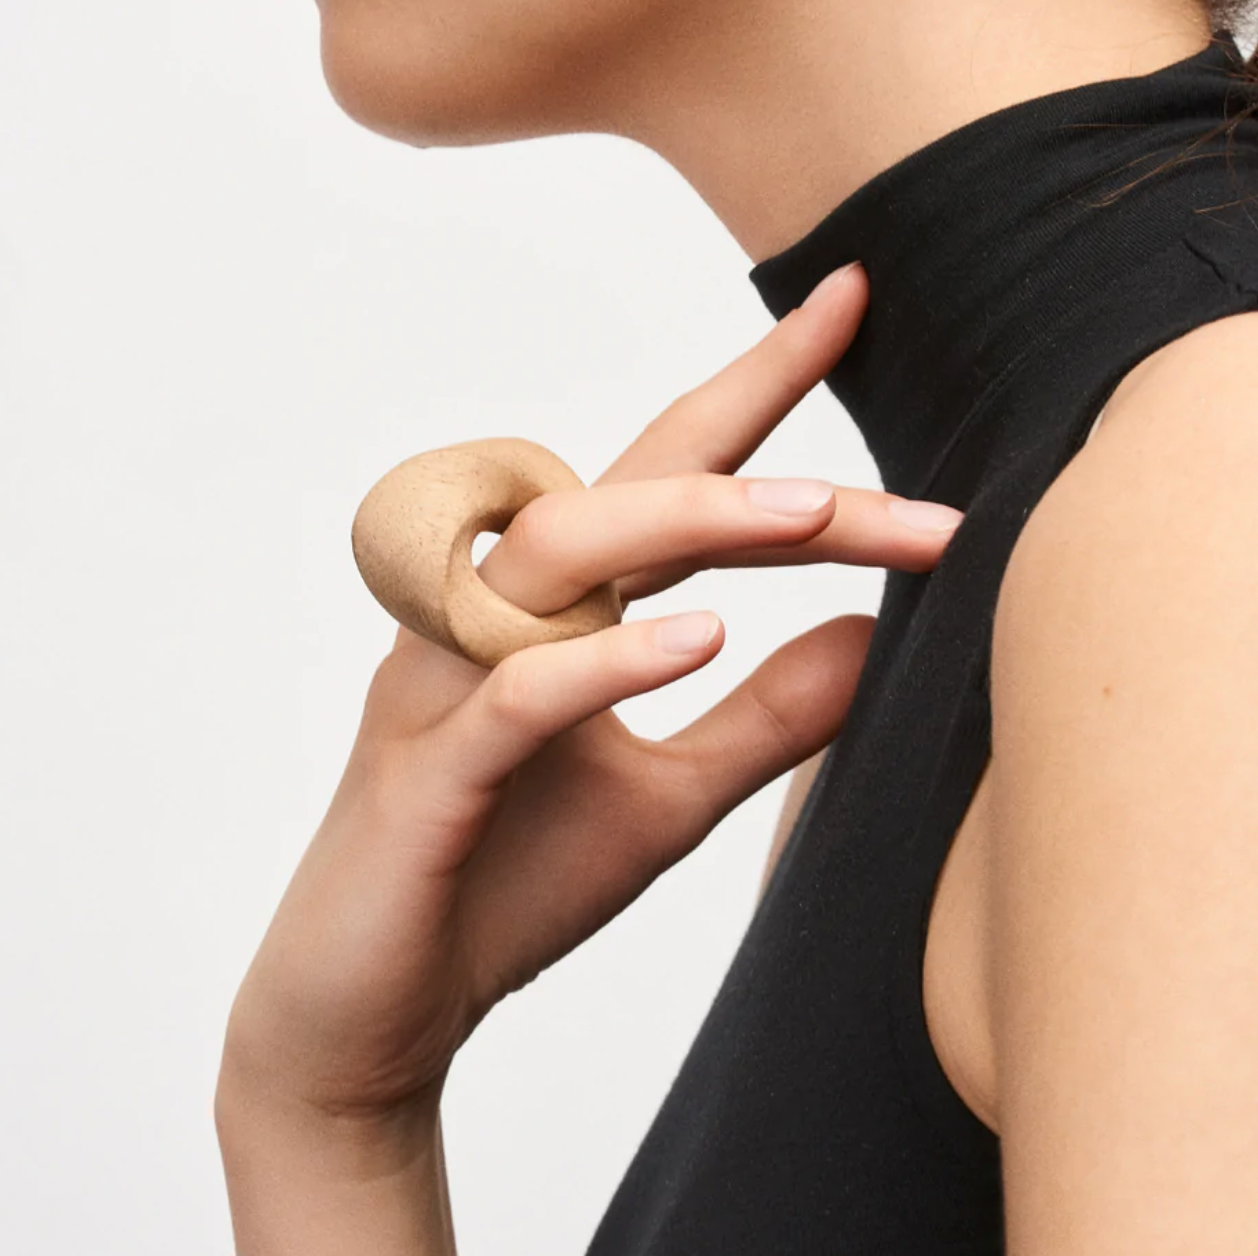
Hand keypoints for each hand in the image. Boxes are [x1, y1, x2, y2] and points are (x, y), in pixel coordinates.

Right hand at [217, 260, 961, 1132]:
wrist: (380, 1012)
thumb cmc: (508, 885)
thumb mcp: (670, 799)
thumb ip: (765, 720)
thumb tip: (874, 636)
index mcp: (555, 611)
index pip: (667, 475)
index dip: (755, 388)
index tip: (852, 304)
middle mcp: (495, 614)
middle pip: (628, 488)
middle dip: (755, 440)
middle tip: (905, 483)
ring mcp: (448, 681)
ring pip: (557, 558)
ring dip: (686, 522)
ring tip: (814, 514)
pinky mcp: (423, 770)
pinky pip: (510, 692)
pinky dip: (601, 660)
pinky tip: (697, 640)